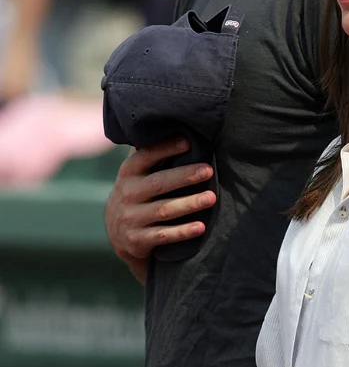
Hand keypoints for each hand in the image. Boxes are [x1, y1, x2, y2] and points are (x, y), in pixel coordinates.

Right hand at [105, 138, 215, 282]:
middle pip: (159, 183)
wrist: (118, 233)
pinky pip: (163, 236)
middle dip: (185, 176)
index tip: (188, 142)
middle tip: (209, 170)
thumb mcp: (137, 173)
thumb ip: (152, 154)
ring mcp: (131, 218)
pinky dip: (182, 231)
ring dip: (189, 204)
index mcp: (128, 172)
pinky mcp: (137, 240)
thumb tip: (179, 126)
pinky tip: (201, 226)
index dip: (166, 149)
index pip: (146, 156)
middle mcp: (127, 194)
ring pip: (164, 210)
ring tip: (211, 198)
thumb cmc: (139, 192)